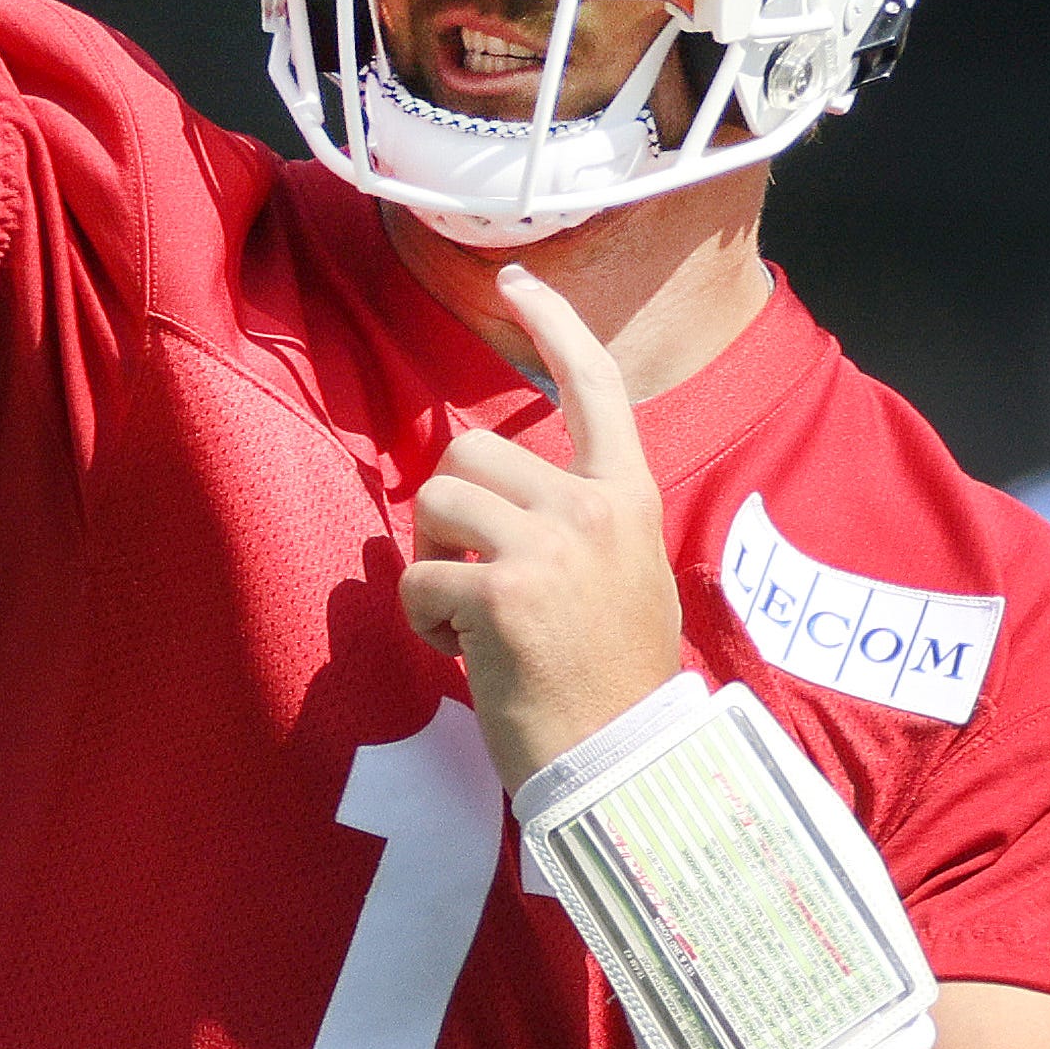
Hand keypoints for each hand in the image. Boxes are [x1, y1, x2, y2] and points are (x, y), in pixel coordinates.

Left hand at [402, 267, 694, 787]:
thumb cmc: (614, 684)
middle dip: (448, 512)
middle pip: (470, 453)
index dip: (555, 326)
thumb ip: (580, 524)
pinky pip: (419, 580)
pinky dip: (425, 622)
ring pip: (436, 503)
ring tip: (473, 617)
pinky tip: (468, 655)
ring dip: (431, 562)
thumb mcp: (626, 579)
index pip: (596, 385)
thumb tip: (506, 496)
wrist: (622, 766)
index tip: (520, 281)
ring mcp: (549, 548)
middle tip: (474, 580)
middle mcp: (594, 509)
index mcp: (630, 499)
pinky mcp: (502, 594)